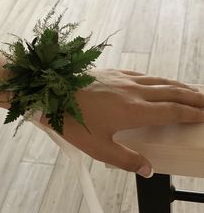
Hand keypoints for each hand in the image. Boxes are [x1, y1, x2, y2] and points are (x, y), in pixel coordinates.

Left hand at [40, 68, 203, 177]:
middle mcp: (133, 91)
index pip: (172, 111)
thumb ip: (126, 160)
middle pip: (171, 92)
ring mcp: (123, 79)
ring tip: (190, 90)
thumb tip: (147, 169)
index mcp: (133, 110)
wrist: (52, 94)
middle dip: (193, 97)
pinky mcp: (114, 73)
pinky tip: (157, 82)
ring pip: (159, 80)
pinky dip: (156, 79)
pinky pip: (142, 74)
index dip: (192, 113)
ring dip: (178, 85)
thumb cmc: (73, 121)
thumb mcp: (99, 148)